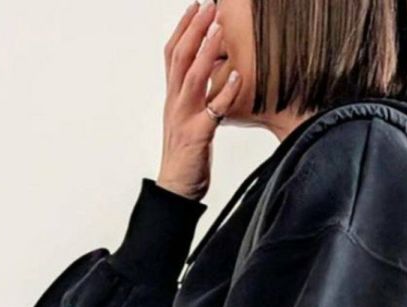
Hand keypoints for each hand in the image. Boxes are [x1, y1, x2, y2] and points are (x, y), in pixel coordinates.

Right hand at [157, 0, 240, 201]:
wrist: (176, 188)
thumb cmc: (185, 156)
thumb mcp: (186, 120)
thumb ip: (193, 98)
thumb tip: (207, 77)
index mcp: (172, 97)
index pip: (172, 53)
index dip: (183, 28)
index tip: (195, 6)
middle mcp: (175, 102)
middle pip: (180, 56)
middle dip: (195, 28)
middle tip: (209, 5)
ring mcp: (185, 117)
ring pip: (193, 76)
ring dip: (207, 50)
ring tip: (220, 28)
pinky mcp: (198, 135)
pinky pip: (213, 110)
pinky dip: (224, 92)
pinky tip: (234, 76)